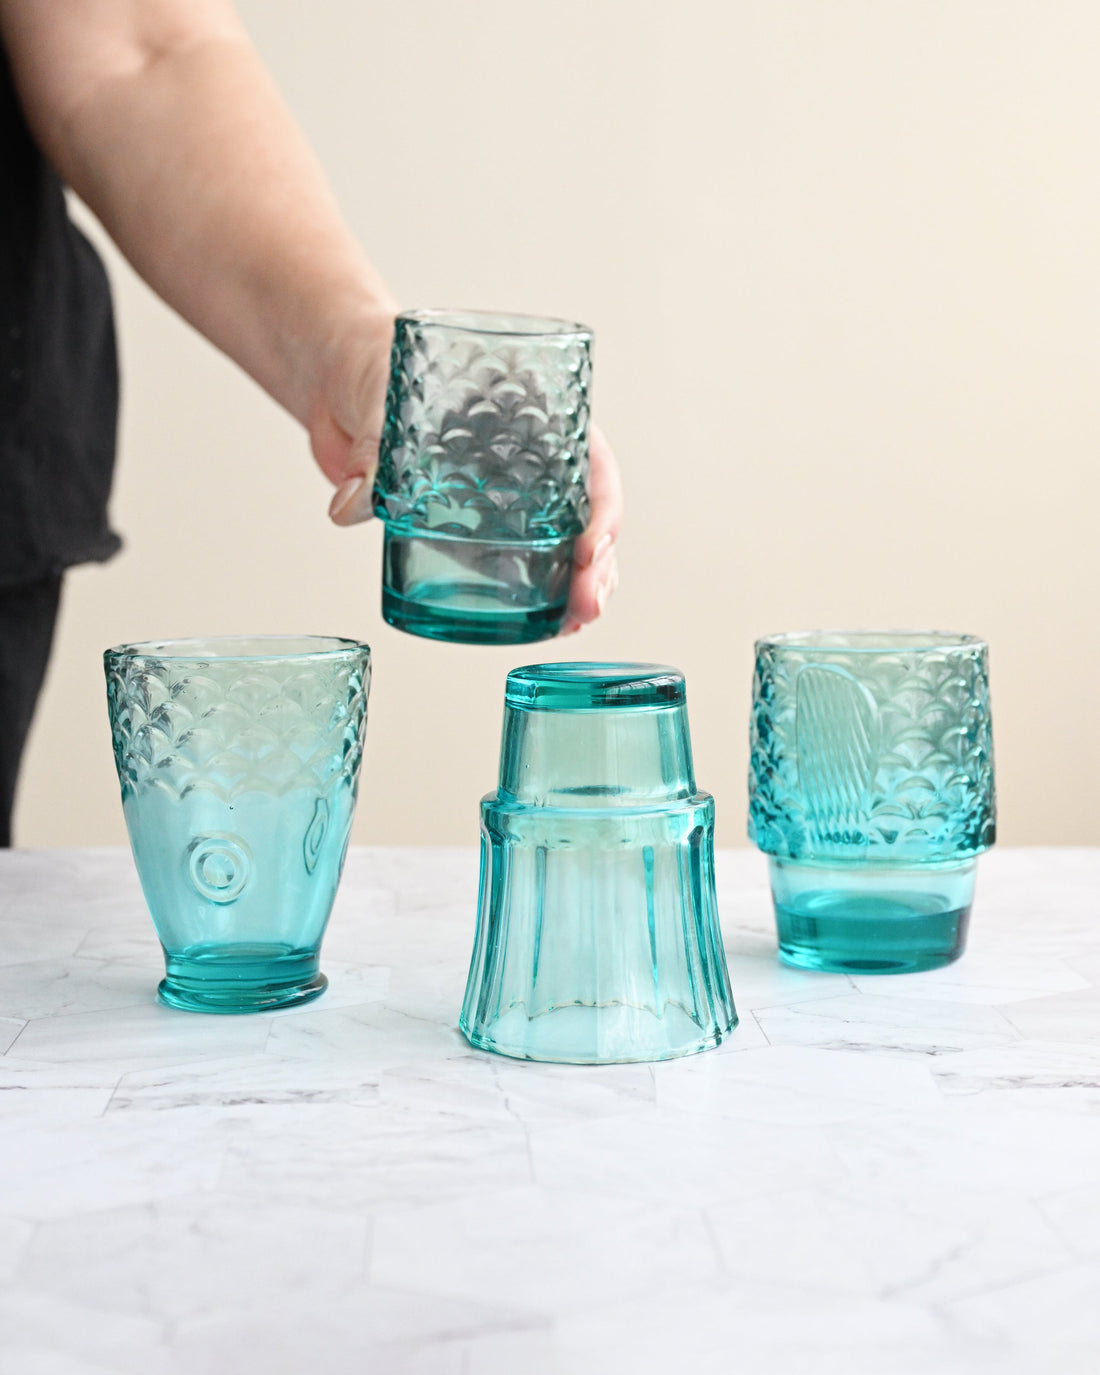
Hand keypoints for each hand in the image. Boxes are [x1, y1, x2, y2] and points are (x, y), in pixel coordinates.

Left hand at [314, 324, 622, 631]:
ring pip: (565, 543)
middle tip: (585, 605)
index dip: (600, 507)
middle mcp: (528, 458)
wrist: (339, 381)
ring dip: (578, 587)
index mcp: (530, 413)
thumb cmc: (377, 364)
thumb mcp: (380, 402)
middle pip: (586, 513)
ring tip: (574, 623)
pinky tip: (548, 625)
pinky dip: (538, 596)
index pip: (589, 460)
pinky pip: (518, 563)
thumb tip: (353, 504)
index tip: (590, 547)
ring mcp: (505, 495)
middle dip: (597, 563)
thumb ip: (372, 453)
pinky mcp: (473, 526)